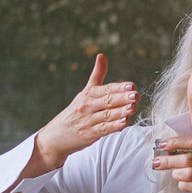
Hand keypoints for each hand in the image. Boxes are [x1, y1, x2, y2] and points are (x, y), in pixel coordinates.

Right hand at [33, 54, 137, 169]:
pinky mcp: (89, 134)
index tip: (132, 85)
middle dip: (123, 98)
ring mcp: (88, 121)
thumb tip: (102, 55)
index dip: (119, 87)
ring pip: (107, 115)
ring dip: (121, 111)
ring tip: (133, 107)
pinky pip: (104, 129)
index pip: (105, 89)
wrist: (55, 136)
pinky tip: (125, 122)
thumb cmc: (75, 112)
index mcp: (88, 95)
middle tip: (136, 95)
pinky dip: (114, 126)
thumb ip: (97, 75)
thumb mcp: (84, 92)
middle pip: (107, 101)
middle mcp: (87, 106)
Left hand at [153, 135, 191, 192]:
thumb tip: (180, 150)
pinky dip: (184, 185)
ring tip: (174, 175)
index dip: (176, 142)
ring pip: (189, 172)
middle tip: (156, 162)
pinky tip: (183, 185)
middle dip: (168, 159)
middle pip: (188, 157)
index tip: (162, 144)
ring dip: (176, 173)